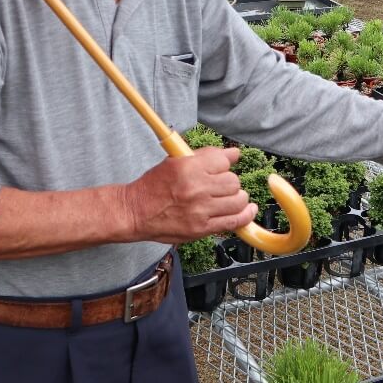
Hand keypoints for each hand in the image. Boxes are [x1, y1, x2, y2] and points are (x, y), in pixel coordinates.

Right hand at [121, 147, 256, 242]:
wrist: (135, 212)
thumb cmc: (153, 186)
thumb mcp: (174, 162)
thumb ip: (205, 156)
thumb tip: (234, 153)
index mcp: (188, 167)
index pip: (223, 160)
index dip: (224, 163)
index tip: (220, 168)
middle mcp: (196, 188)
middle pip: (233, 181)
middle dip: (229, 182)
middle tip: (220, 186)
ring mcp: (200, 210)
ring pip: (237, 200)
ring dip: (237, 198)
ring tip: (230, 198)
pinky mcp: (201, 228)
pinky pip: (234, 221)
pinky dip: (245, 215)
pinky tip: (248, 210)